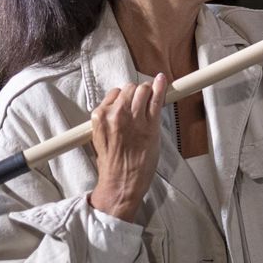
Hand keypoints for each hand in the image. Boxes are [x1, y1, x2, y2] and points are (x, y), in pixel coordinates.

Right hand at [88, 74, 168, 223]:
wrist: (122, 181)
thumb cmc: (113, 162)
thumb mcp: (101, 137)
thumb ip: (109, 119)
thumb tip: (120, 105)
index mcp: (100, 117)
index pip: (114, 93)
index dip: (124, 98)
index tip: (129, 102)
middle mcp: (116, 114)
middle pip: (129, 89)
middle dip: (136, 93)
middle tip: (140, 104)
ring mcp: (134, 118)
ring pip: (143, 90)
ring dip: (148, 92)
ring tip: (149, 100)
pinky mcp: (150, 124)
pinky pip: (157, 99)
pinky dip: (161, 88)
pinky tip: (162, 81)